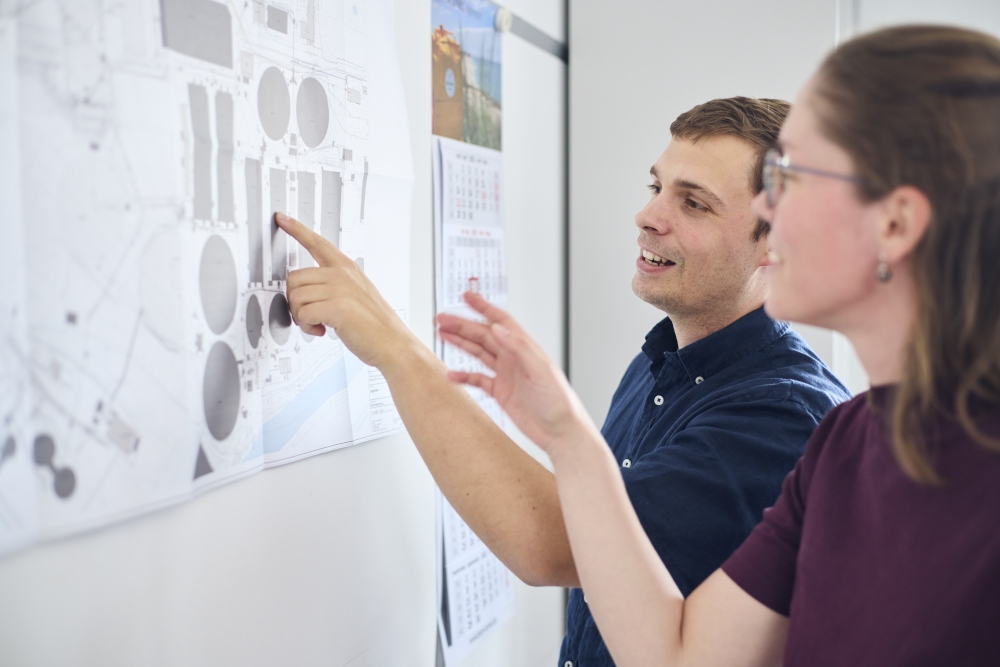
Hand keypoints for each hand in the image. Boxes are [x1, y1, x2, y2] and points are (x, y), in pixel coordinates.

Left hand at [275, 212, 414, 367]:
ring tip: (318, 324)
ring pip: (295, 297)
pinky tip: (322, 331)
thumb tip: (306, 291)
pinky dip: (307, 327)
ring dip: (301, 316)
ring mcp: (340, 289)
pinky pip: (302, 314)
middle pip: (294, 278)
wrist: (393, 344)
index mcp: (348, 268)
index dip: (297, 229)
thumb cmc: (376, 325)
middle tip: (309, 315)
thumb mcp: (358, 294)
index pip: (318, 243)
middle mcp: (342, 274)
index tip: (282, 218)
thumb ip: (335, 286)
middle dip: (295, 301)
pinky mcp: (336, 307)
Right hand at [436, 292, 599, 455]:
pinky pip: (478, 379)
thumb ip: (518, 347)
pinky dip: (464, 376)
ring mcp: (506, 374)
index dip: (483, 308)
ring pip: (478, 353)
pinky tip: (452, 374)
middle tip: (442, 319)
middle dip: (462, 325)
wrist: (560, 432)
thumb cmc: (559, 402)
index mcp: (524, 348)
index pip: (501, 321)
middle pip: (483, 335)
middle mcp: (514, 358)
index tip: (467, 297)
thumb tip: (497, 328)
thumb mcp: (541, 370)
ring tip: (442, 335)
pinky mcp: (500, 392)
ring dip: (460, 343)